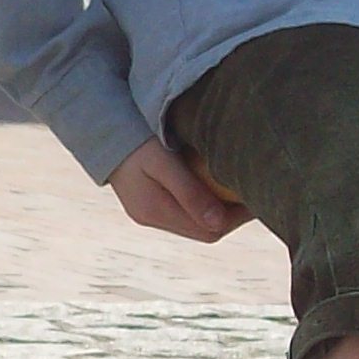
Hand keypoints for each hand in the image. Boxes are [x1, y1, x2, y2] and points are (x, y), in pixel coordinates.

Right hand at [108, 137, 249, 242]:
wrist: (99, 128)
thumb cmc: (133, 139)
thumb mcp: (162, 161)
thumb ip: (189, 192)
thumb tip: (219, 223)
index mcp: (154, 211)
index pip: (209, 231)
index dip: (239, 218)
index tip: (259, 194)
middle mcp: (151, 217)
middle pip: (205, 230)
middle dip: (232, 215)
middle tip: (254, 189)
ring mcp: (147, 211)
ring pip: (196, 221)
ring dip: (219, 208)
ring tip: (237, 185)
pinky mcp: (147, 200)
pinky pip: (185, 209)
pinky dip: (204, 201)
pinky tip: (214, 182)